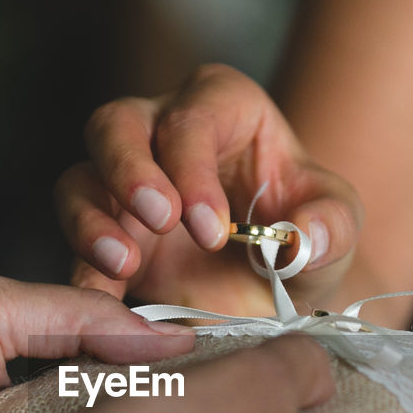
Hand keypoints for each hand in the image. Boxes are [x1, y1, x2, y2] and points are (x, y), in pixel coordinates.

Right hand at [57, 64, 362, 316]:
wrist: (279, 289)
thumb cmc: (305, 234)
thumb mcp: (335, 227)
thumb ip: (330, 226)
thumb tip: (302, 237)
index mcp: (222, 106)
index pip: (192, 119)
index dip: (193, 169)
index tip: (212, 230)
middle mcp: (160, 130)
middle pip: (117, 125)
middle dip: (130, 172)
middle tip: (159, 221)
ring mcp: (123, 182)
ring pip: (80, 178)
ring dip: (92, 220)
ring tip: (122, 266)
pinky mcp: (105, 233)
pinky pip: (76, 244)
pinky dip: (83, 274)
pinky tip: (99, 306)